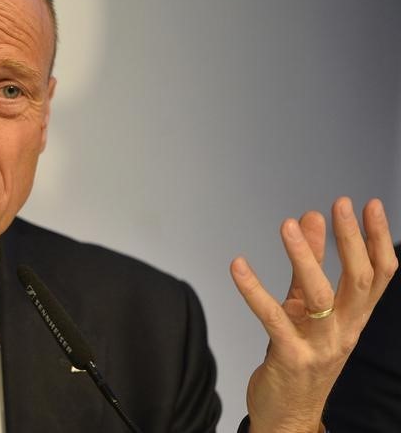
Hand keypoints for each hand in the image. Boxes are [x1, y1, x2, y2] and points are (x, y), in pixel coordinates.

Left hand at [231, 197, 396, 432]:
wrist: (288, 415)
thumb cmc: (299, 356)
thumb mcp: (307, 308)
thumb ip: (309, 265)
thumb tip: (310, 218)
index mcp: (353, 318)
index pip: (378, 275)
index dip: (377, 240)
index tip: (371, 205)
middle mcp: (344, 331)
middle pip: (358, 281)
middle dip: (351, 240)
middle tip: (339, 205)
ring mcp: (319, 346)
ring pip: (319, 296)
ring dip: (304, 258)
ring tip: (288, 226)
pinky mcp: (289, 357)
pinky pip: (272, 318)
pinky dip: (253, 289)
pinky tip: (238, 266)